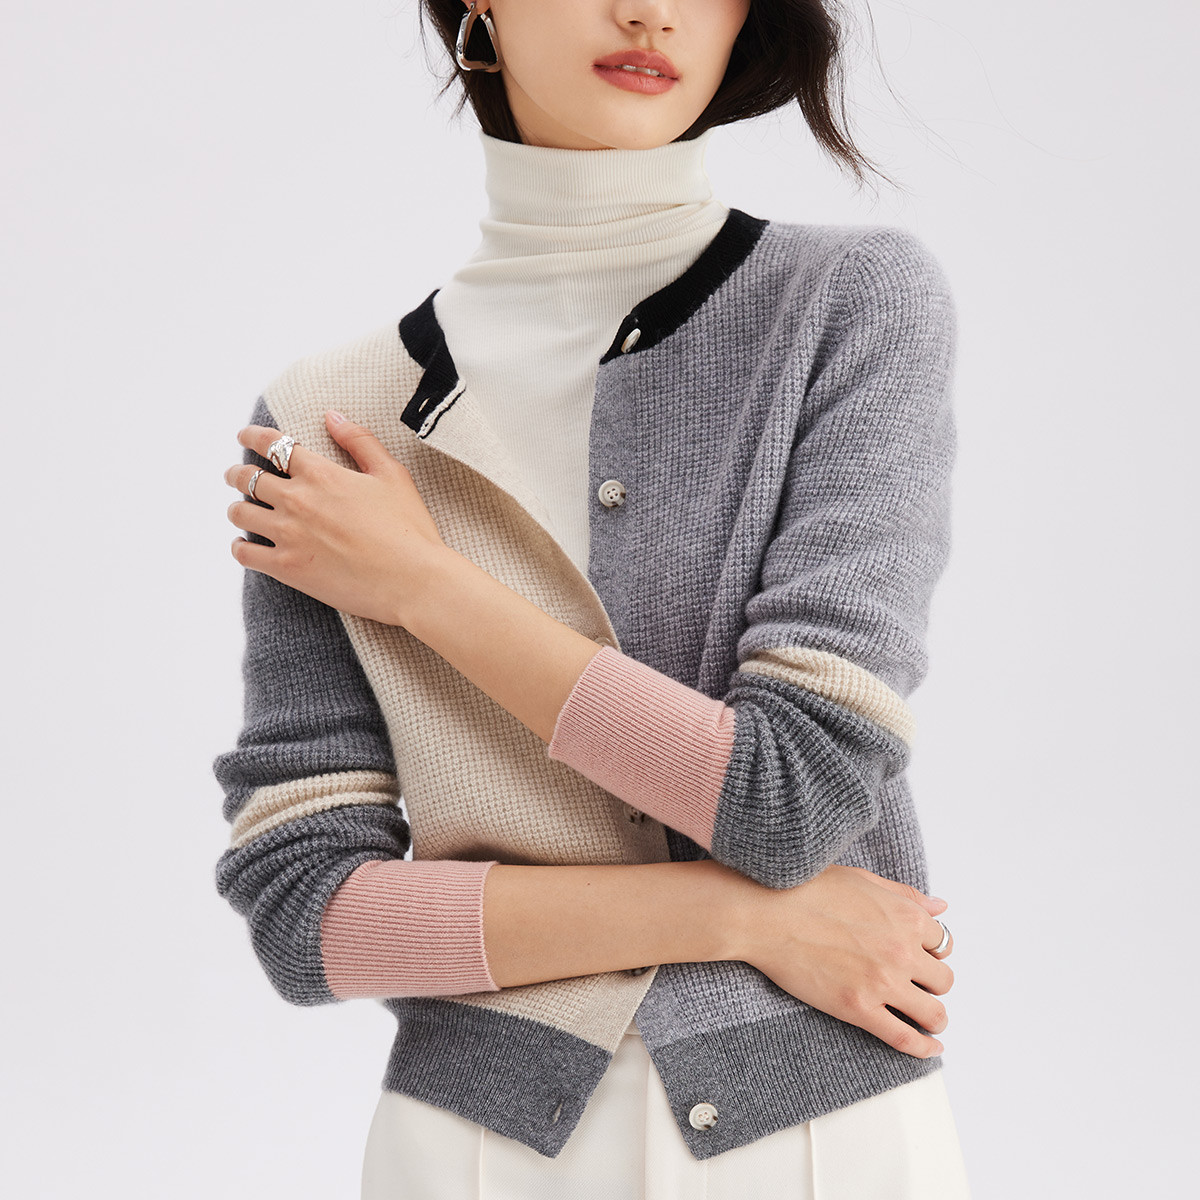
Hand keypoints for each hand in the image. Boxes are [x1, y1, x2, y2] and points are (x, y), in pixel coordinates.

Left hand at [224, 411, 447, 625]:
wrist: (412, 580)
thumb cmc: (408, 528)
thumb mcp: (392, 474)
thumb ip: (360, 441)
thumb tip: (332, 417)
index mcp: (321, 473)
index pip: (273, 445)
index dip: (253, 437)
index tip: (244, 437)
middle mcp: (297, 500)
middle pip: (248, 478)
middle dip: (237, 474)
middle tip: (236, 475)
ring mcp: (288, 535)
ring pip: (240, 514)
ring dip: (237, 508)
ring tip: (240, 510)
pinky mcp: (287, 568)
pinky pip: (244, 554)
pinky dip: (239, 547)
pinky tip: (244, 545)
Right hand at [732, 863, 954, 1057]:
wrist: (765, 913)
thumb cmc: (805, 889)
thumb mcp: (861, 879)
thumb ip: (904, 895)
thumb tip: (940, 907)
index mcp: (905, 916)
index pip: (942, 942)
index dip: (933, 951)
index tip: (923, 957)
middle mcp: (902, 951)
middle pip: (943, 980)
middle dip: (932, 983)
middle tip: (918, 986)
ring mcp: (882, 982)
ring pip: (933, 1013)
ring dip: (935, 1018)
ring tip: (927, 1020)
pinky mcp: (859, 1009)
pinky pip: (904, 1038)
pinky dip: (923, 1048)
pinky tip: (929, 1048)